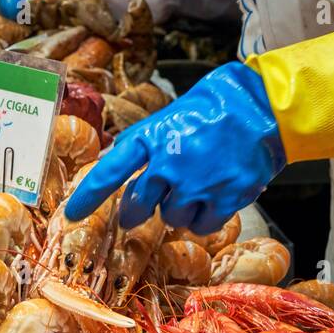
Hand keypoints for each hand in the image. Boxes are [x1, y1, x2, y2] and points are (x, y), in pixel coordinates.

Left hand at [65, 62, 285, 232]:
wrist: (262, 106)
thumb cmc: (214, 107)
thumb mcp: (171, 115)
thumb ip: (146, 142)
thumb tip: (118, 162)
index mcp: (153, 137)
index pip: (111, 171)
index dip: (88, 196)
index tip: (71, 215)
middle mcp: (170, 163)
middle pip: (138, 206)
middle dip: (136, 211)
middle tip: (143, 208)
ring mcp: (197, 184)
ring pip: (172, 217)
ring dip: (179, 208)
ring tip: (197, 184)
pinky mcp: (225, 199)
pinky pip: (202, 226)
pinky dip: (205, 216)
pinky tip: (215, 194)